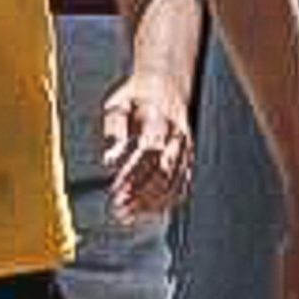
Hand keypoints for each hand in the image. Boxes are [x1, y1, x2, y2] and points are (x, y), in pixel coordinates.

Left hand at [98, 72, 194, 224]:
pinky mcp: (189, 158)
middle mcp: (178, 136)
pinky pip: (182, 184)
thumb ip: (113, 130)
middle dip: (141, 195)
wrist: (166, 83)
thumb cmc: (138, 95)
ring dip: (152, 203)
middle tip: (120, 210)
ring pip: (174, 183)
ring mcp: (187, 149)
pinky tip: (151, 210)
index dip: (132, 174)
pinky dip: (167, 200)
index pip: (147, 152)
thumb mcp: (118, 104)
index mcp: (160, 120)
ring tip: (130, 215)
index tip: (116, 190)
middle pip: (163, 173)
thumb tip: (109, 160)